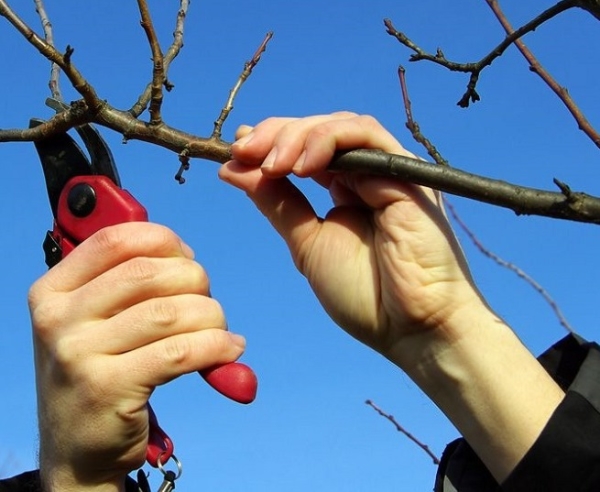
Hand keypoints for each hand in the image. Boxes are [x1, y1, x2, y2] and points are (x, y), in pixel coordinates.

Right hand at [28, 222, 245, 491]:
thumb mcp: (93, 323)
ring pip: (170, 312)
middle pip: (149, 273)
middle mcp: (57, 318)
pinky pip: (180, 352)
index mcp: (53, 291)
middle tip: (206, 303)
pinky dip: (216, 346)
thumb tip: (186, 258)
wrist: (77, 449)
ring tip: (221, 331)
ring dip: (211, 317)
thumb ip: (126, 284)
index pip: (115, 240)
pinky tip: (229, 350)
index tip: (187, 259)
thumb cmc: (99, 373)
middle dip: (195, 281)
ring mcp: (77, 354)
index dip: (164, 241)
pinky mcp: (107, 388)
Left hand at [219, 112, 483, 367]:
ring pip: (340, 126)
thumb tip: (232, 170)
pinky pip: (366, 135)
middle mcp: (366, 175)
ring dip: (298, 135)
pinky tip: (302, 165)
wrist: (410, 327)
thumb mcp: (306, 243)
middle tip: (244, 151)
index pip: (305, 149)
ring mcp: (387, 171)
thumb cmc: (364, 294)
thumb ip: (277, 203)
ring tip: (271, 163)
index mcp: (346, 190)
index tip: (235, 154)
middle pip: (319, 130)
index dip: (269, 144)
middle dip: (276, 135)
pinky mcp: (405, 172)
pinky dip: (329, 140)